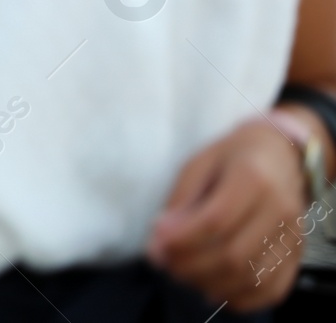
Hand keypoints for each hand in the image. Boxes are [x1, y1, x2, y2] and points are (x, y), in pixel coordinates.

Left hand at [147, 116, 311, 309]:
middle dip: (191, 266)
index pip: (215, 221)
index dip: (182, 240)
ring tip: (183, 273)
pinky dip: (240, 298)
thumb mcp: (197, 165)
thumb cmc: (231, 157)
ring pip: (251, 276)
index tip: (155, 246)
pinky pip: (272, 290)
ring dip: (209, 283)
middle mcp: (280, 209)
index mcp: (252, 178)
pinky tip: (212, 288)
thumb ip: (179, 203)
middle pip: (234, 255)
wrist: (279, 155)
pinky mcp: (298, 255)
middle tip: (164, 263)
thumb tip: (159, 244)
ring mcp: (293, 236)